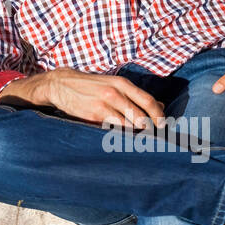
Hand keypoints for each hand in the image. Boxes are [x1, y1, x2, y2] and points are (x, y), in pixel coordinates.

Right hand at [22, 68, 166, 127]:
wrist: (62, 84)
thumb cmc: (92, 86)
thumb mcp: (114, 84)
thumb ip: (135, 96)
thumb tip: (160, 106)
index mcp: (122, 84)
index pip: (148, 101)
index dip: (158, 115)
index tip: (163, 126)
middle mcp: (115, 93)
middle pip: (140, 115)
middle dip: (149, 128)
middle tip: (153, 136)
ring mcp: (104, 105)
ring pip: (128, 124)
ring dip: (136, 134)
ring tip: (139, 140)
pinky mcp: (93, 116)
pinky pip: (112, 129)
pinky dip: (120, 135)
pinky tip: (122, 139)